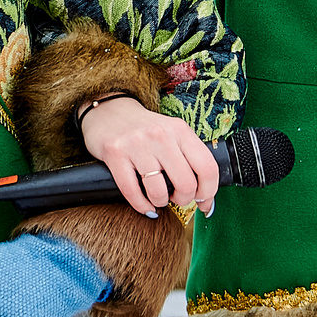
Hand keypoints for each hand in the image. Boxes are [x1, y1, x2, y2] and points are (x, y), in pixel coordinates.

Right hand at [78, 95, 217, 216]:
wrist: (108, 110)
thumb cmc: (144, 129)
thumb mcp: (171, 134)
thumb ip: (189, 158)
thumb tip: (206, 198)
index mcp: (180, 130)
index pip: (207, 167)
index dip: (209, 192)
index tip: (203, 201)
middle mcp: (160, 135)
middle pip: (186, 184)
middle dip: (184, 200)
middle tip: (177, 199)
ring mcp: (137, 144)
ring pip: (159, 191)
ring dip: (161, 202)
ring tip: (158, 198)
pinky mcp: (115, 154)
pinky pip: (132, 192)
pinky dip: (141, 205)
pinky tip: (144, 204)